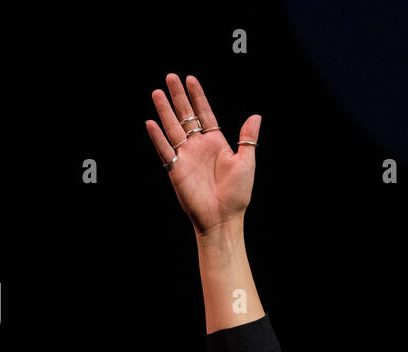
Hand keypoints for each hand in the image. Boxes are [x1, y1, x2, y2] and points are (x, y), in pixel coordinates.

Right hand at [145, 74, 260, 235]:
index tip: (190, 79)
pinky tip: (151, 123)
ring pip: (173, 128)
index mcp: (216, 143)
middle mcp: (199, 147)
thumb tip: (256, 117)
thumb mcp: (246, 163)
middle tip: (170, 77)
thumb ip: (247, 139)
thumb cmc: (237, 195)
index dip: (197, 96)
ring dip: (165, 111)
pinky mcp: (176, 169)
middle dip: (178, 96)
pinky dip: (157, 137)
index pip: (204, 113)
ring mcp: (186, 157)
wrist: (223, 218)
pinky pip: (164, 150)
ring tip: (158, 93)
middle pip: (185, 116)